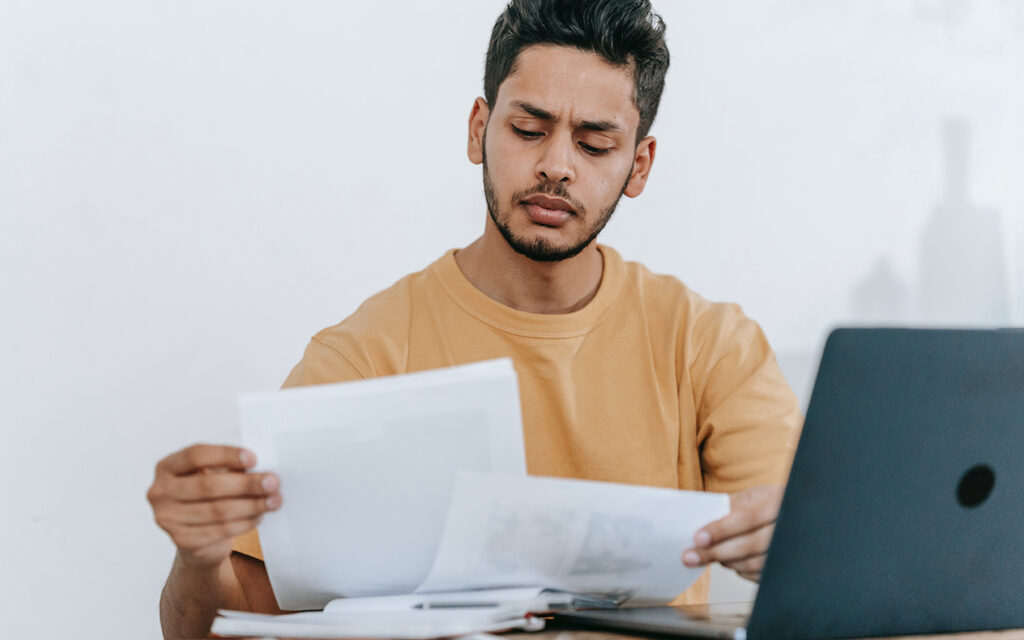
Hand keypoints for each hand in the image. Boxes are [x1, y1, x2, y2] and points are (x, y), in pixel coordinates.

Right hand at [147, 444, 281, 567]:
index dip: (226, 455)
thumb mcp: (212, 475)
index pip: (196, 455)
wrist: (196, 538)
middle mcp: (160, 492)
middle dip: (246, 484)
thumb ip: (229, 468)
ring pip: (218, 510)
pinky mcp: (182, 541)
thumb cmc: (208, 497)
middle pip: (208, 485)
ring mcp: (168, 519)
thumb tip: (261, 469)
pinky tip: (259, 516)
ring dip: (252, 505)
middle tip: (273, 482)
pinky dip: (245, 522)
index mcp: (167, 467)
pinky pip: (220, 530)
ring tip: (274, 500)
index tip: (254, 458)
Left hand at [681, 484, 782, 581]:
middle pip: (749, 544)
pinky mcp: (788, 568)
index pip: (746, 518)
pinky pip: (759, 575)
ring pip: (754, 563)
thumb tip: (700, 520)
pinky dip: (740, 570)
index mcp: (776, 502)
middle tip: (690, 557)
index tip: (698, 538)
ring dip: (726, 561)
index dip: (721, 529)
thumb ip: (730, 506)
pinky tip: (730, 561)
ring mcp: (791, 549)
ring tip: (708, 555)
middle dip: (716, 552)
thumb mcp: (753, 496)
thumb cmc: (769, 503)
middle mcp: (787, 527)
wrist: (796, 514)